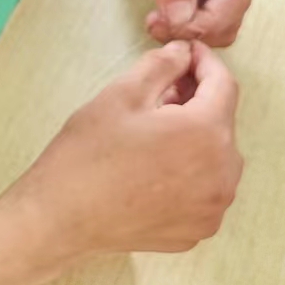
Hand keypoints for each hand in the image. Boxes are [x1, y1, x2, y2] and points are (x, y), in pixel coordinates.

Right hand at [14, 41, 241, 257]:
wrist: (60, 220)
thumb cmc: (88, 153)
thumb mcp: (122, 93)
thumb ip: (162, 65)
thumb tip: (184, 53)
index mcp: (207, 133)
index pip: (224, 84)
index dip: (205, 62)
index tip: (186, 53)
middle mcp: (222, 174)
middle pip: (221, 121)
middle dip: (197, 100)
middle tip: (160, 92)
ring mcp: (212, 209)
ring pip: (216, 156)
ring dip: (195, 136)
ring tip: (154, 131)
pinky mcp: (197, 231)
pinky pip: (204, 188)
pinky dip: (189, 171)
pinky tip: (154, 167)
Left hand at [104, 0, 254, 46]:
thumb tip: (183, 18)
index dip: (208, 22)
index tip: (173, 29)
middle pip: (232, 15)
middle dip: (198, 29)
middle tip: (157, 26)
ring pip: (220, 24)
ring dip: (191, 32)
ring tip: (155, 22)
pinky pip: (204, 21)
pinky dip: (184, 29)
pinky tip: (158, 19)